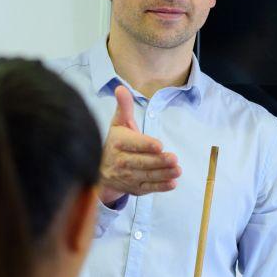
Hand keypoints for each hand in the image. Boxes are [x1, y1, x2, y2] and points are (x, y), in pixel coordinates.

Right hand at [99, 85, 180, 205]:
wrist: (99, 170)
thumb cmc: (114, 142)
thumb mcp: (117, 123)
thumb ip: (124, 107)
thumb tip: (121, 88)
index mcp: (118, 143)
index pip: (133, 144)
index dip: (146, 145)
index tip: (159, 145)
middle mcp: (121, 161)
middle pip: (142, 162)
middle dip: (158, 161)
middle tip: (174, 158)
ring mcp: (128, 176)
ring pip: (147, 176)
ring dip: (163, 174)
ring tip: (177, 170)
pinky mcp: (134, 188)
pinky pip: (148, 188)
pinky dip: (160, 187)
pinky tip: (172, 184)